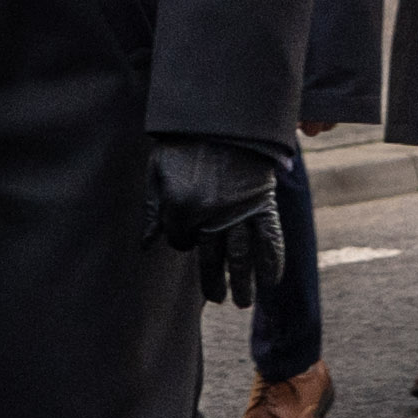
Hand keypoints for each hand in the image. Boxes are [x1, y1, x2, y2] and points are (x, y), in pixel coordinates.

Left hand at [144, 134, 288, 308]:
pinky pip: (270, 240)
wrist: (224, 117)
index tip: (189, 237)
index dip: (183, 241)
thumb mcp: (158, 170)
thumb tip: (145, 244)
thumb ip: (152, 209)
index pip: (181, 242)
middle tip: (219, 298)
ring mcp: (238, 212)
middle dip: (213, 282)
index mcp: (180, 208)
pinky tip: (271, 281)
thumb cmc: (185, 142)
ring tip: (243, 301)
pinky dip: (272, 262)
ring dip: (242, 283)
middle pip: (210, 260)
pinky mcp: (262, 205)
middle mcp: (209, 216)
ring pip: (240, 258)